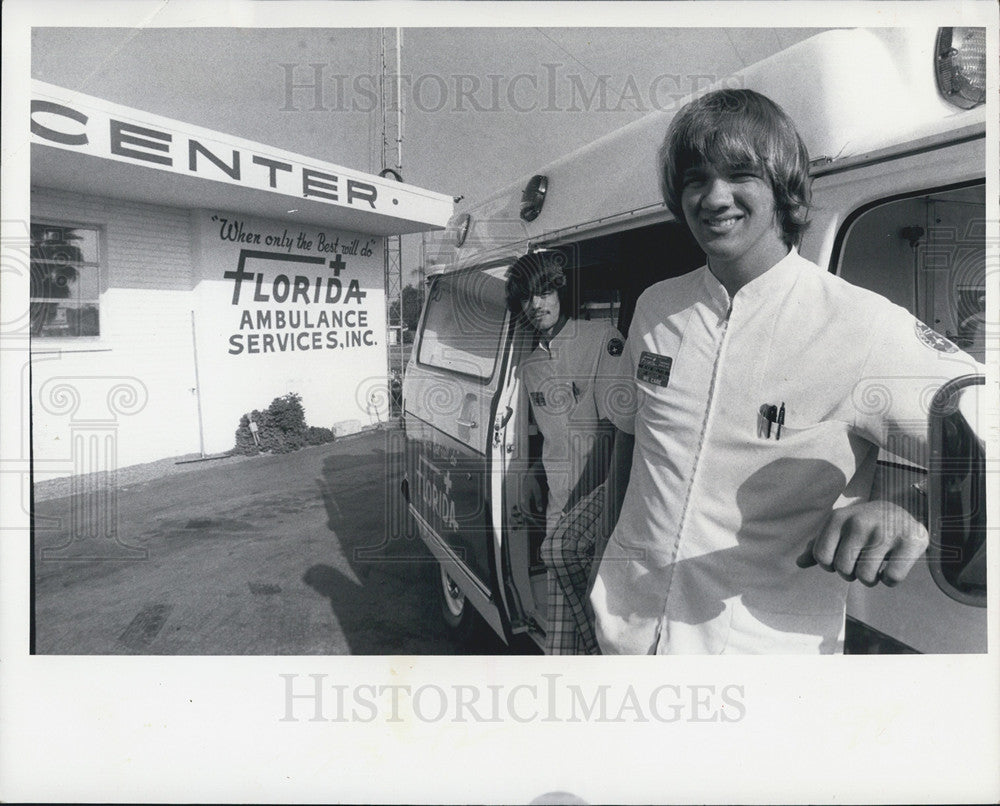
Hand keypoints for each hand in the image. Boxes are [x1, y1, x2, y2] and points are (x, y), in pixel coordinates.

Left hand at [796, 501, 928, 586]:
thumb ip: (819, 545)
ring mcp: (885, 532)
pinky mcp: (910, 542)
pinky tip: (892, 566)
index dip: (830, 565)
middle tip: (861, 562)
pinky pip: (892, 578)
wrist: (904, 509)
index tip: (842, 558)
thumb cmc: (864, 524)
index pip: (821, 557)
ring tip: (875, 565)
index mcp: (838, 518)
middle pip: (843, 570)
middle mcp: (859, 523)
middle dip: (851, 573)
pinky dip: (890, 580)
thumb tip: (799, 563)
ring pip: (866, 577)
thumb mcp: (840, 527)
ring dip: (870, 579)